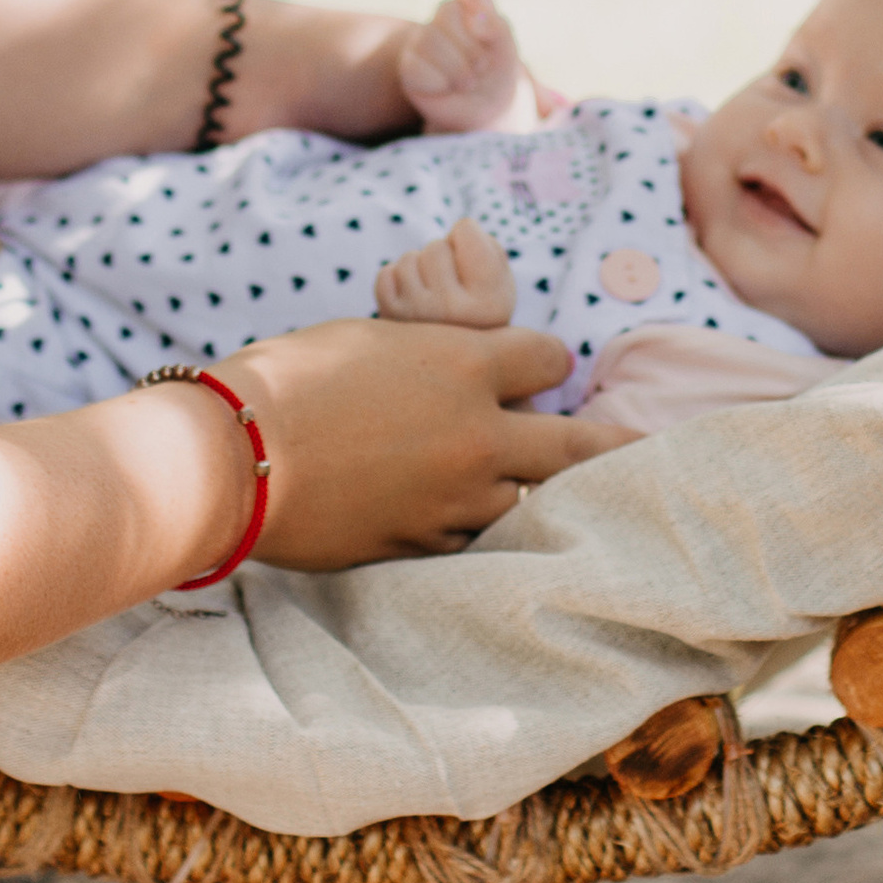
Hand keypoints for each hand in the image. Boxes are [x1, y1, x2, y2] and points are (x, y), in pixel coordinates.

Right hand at [217, 318, 628, 564]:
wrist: (233, 454)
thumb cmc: (287, 377)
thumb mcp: (368, 337)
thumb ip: (426, 351)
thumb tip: (453, 358)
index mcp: (464, 363)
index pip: (548, 356)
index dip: (546, 359)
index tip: (543, 366)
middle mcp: (478, 433)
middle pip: (579, 444)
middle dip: (616, 445)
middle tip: (649, 452)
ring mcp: (456, 499)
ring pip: (533, 506)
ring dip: (544, 501)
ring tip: (577, 510)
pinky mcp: (423, 546)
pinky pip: (477, 544)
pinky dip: (482, 536)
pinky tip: (479, 535)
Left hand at [375, 216, 514, 326]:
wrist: (449, 360)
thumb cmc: (477, 309)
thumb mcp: (500, 281)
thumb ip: (487, 247)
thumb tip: (458, 232)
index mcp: (491, 303)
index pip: (464, 229)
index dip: (467, 240)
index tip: (473, 267)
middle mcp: (454, 313)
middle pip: (435, 246)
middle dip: (443, 258)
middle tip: (452, 287)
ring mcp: (418, 318)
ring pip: (409, 259)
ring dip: (419, 271)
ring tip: (434, 297)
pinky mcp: (390, 321)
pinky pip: (386, 275)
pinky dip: (398, 283)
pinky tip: (414, 304)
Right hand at [398, 0, 529, 132]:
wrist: (485, 115)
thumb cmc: (496, 77)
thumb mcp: (506, 52)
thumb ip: (495, 28)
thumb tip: (474, 18)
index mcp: (471, 9)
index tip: (484, 27)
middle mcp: (444, 20)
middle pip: (446, 10)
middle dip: (470, 46)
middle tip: (481, 67)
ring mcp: (423, 41)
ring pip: (429, 38)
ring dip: (457, 68)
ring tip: (467, 82)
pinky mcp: (410, 66)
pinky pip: (418, 66)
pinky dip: (440, 82)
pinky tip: (446, 88)